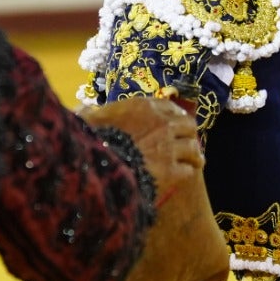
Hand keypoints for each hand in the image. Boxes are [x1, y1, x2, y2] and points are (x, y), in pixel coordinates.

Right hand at [83, 96, 203, 187]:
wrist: (102, 168)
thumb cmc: (93, 140)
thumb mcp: (88, 120)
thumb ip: (90, 112)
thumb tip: (82, 108)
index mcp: (144, 108)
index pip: (169, 106)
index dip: (175, 114)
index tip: (176, 120)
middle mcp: (162, 124)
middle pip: (188, 124)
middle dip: (189, 132)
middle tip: (188, 140)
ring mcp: (169, 148)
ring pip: (193, 147)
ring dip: (195, 154)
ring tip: (197, 160)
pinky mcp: (172, 171)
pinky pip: (188, 170)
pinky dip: (187, 171)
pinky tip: (184, 174)